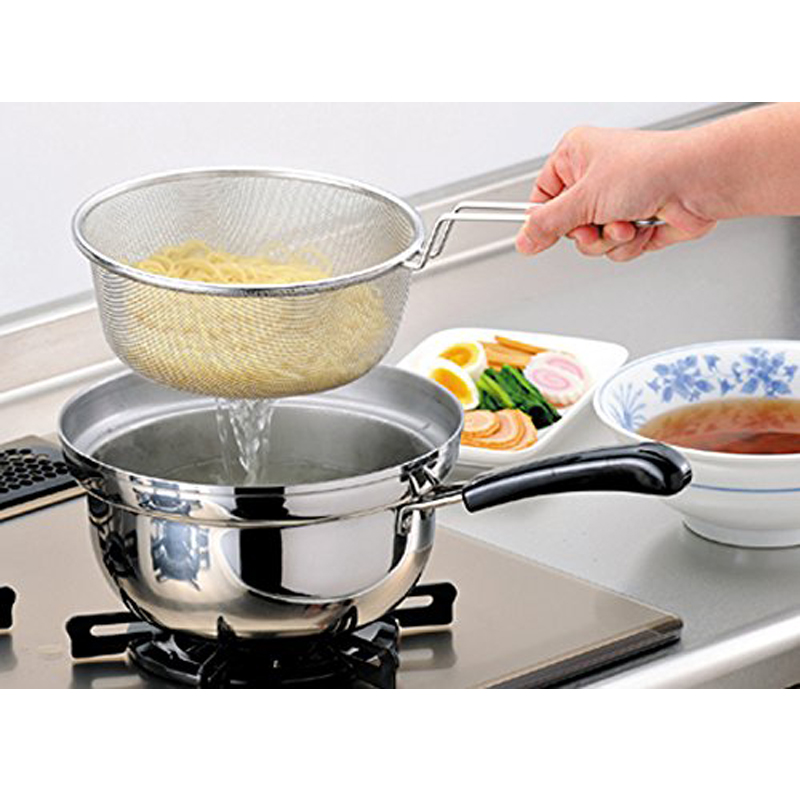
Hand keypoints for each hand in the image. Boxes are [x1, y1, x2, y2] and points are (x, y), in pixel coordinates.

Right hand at [515, 126, 717, 261]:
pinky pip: (615, 249)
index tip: (542, 234)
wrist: (698, 182)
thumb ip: (547, 223)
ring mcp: (616, 201)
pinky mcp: (635, 223)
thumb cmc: (652, 168)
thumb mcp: (584, 198)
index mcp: (576, 156)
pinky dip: (628, 244)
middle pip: (567, 226)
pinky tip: (642, 226)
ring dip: (609, 239)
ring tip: (626, 221)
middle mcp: (595, 177)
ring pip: (592, 241)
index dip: (544, 219)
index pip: (542, 196)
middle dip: (585, 232)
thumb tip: (523, 240)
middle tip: (597, 223)